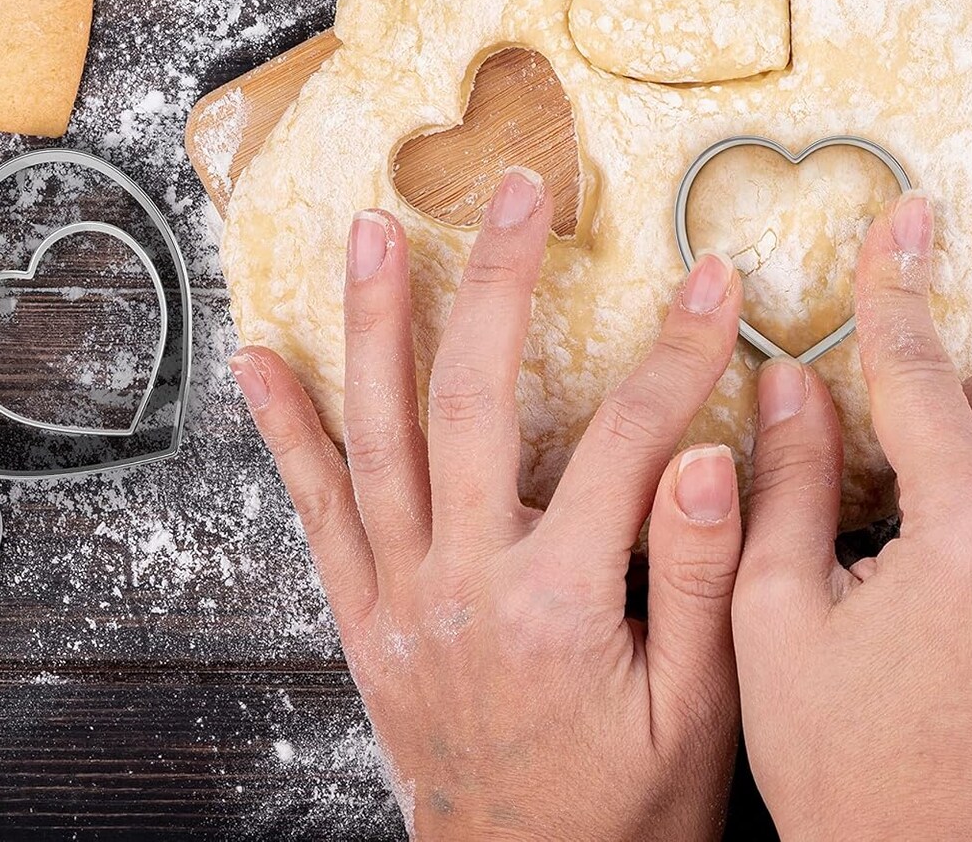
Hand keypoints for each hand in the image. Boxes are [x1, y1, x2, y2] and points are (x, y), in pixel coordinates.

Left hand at [232, 167, 746, 840]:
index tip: (710, 281)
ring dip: (373, 322)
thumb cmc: (627, 807)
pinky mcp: (364, 613)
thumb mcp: (701, 711)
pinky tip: (261, 364)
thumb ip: (701, 579)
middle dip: (496, 280)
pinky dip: (286, 432)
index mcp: (560, 602)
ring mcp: (401, 593)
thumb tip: (708, 454)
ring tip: (372, 229)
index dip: (678, 350)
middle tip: (513, 191)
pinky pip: (315, 510)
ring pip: (377, 433)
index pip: (632, 439)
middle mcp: (464, 581)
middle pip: (474, 398)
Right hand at [732, 191, 971, 841]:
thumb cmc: (837, 755)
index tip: (906, 216)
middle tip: (873, 490)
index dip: (896, 286)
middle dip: (929, 416)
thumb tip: (792, 381)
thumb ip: (788, 479)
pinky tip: (971, 605)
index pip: (917, 373)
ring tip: (920, 560)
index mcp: (965, 534)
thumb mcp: (774, 614)